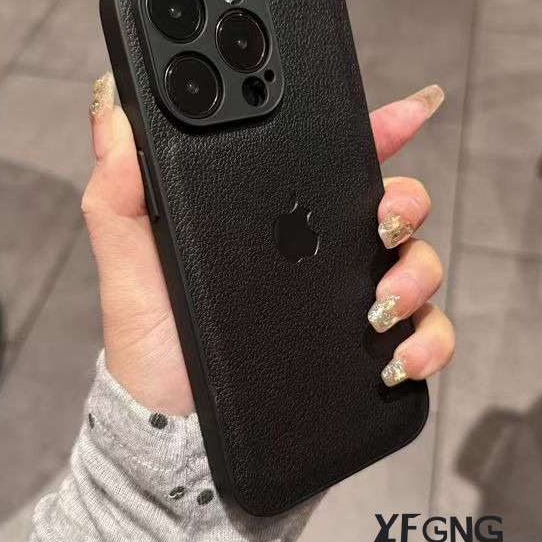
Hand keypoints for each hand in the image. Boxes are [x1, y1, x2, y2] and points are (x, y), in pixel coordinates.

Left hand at [82, 75, 454, 413]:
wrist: (176, 432)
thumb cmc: (155, 344)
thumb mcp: (130, 265)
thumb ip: (119, 192)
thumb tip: (112, 109)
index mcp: (276, 223)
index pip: (333, 162)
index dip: (378, 130)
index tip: (409, 111)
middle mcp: (321, 255)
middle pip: (394, 207)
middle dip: (406, 205)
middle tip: (382, 225)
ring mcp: (348, 302)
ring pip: (419, 265)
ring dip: (417, 275)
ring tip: (379, 306)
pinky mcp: (367, 352)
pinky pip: (425, 335)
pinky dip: (430, 341)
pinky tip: (400, 356)